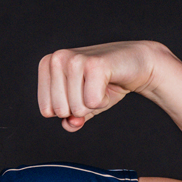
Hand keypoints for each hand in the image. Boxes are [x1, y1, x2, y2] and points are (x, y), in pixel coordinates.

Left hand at [37, 41, 163, 130]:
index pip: (46, 111)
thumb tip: (71, 123)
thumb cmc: (104, 83)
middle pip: (60, 111)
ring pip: (77, 109)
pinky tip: (108, 84)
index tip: (80, 92)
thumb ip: (70, 119)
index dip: (67, 110)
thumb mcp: (81, 104)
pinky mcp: (95, 65)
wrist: (136, 63)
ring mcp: (75, 59)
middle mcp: (57, 58)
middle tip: (92, 88)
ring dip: (93, 103)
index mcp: (47, 64)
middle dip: (80, 108)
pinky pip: (92, 103)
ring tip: (100, 84)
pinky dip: (104, 101)